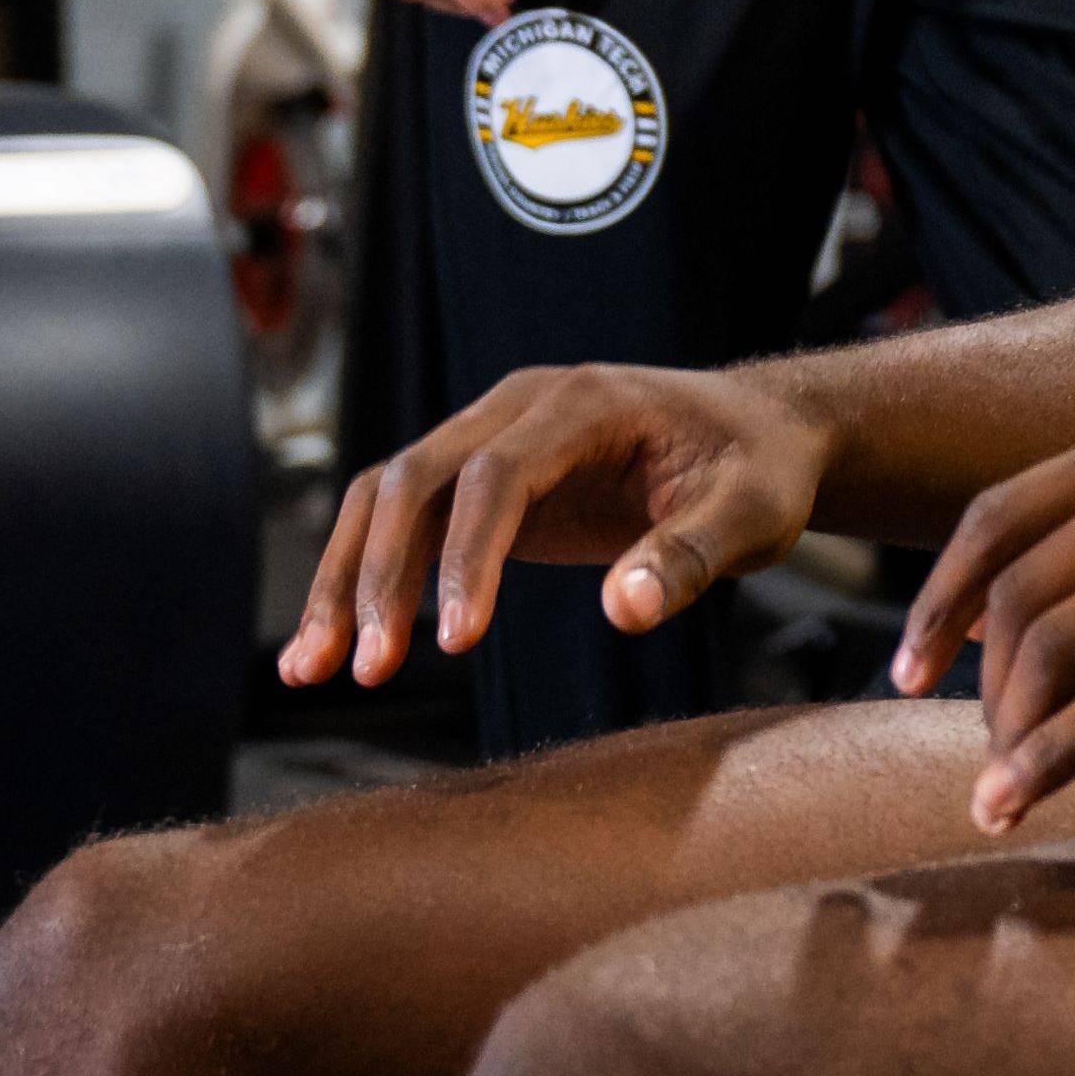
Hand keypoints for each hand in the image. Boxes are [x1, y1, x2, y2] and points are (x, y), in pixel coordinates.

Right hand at [285, 357, 831, 686]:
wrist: (758, 431)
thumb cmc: (761, 468)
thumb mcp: (756, 514)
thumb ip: (693, 556)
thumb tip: (623, 611)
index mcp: (585, 403)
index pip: (497, 475)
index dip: (467, 556)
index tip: (454, 641)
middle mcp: (521, 406)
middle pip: (414, 478)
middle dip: (381, 575)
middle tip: (366, 672)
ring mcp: (492, 436)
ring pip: (386, 497)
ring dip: (347, 580)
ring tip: (313, 671)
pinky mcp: (481, 478)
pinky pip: (403, 522)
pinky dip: (366, 579)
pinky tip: (339, 650)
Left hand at [891, 409, 1074, 830]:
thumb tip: (1054, 608)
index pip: (999, 515)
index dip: (939, 599)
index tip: (909, 668)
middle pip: (1021, 593)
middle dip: (982, 685)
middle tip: (983, 749)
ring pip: (1059, 650)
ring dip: (1009, 736)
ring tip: (994, 793)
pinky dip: (1051, 762)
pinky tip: (1021, 803)